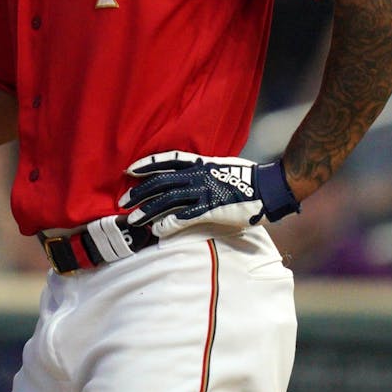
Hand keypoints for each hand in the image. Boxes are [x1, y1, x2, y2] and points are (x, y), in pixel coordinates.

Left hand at [119, 152, 299, 237]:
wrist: (270, 186)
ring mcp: (204, 192)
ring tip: (133, 220)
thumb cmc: (247, 176)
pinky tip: (157, 230)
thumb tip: (189, 173)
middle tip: (122, 202)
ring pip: (168, 201)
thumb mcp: (220, 165)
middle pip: (161, 183)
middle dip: (140, 193)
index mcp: (199, 163)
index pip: (166, 160)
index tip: (129, 170)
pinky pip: (185, 217)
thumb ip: (202, 169)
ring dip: (148, 211)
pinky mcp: (212, 209)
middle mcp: (197, 176)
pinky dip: (169, 223)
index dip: (146, 165)